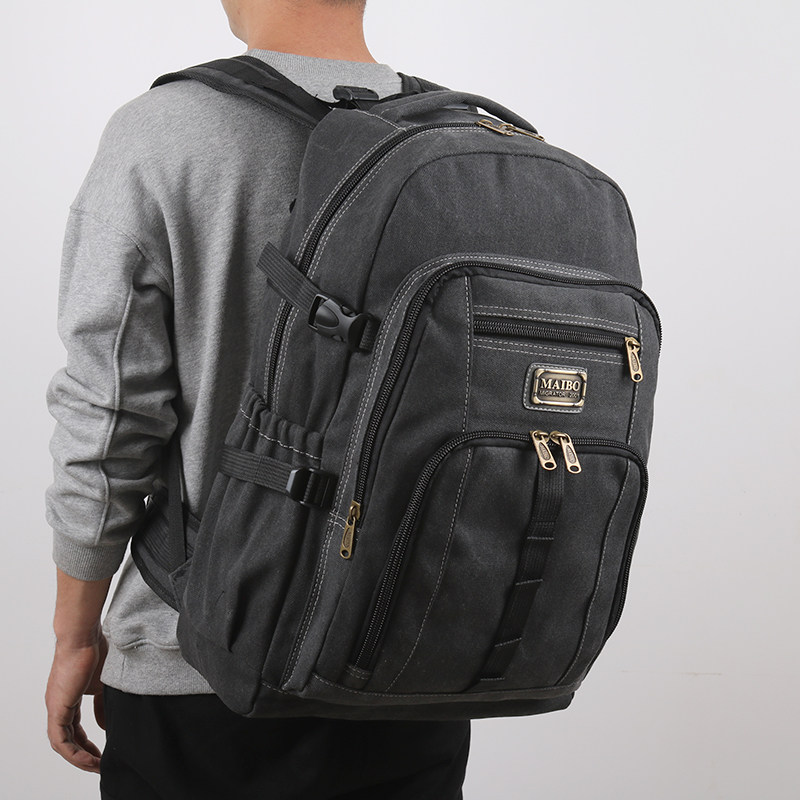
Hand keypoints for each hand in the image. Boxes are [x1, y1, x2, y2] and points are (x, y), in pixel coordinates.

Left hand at [45, 633, 107, 772]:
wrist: (84, 637)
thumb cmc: (95, 651)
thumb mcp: (103, 685)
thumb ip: (102, 706)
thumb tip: (105, 726)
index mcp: (68, 699)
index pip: (74, 729)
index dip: (87, 744)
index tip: (102, 753)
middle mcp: (58, 706)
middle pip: (67, 740)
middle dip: (83, 755)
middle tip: (99, 765)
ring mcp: (56, 707)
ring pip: (62, 744)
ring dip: (78, 758)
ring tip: (95, 766)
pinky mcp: (57, 707)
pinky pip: (61, 740)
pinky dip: (73, 753)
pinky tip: (88, 759)